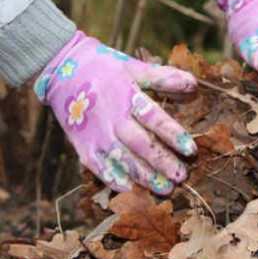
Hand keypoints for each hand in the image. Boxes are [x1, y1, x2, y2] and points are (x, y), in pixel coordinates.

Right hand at [34, 31, 197, 194]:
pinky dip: (116, 180)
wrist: (62, 70)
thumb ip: (164, 78)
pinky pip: (100, 168)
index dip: (174, 136)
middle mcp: (112, 118)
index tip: (191, 150)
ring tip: (165, 189)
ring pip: (124, 161)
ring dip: (145, 177)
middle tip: (181, 176)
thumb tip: (194, 84)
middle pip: (141, 145)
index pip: (155, 119)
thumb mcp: (135, 68)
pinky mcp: (83, 146)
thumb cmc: (105, 68)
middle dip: (163, 163)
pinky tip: (132, 190)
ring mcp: (97, 135)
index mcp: (128, 97)